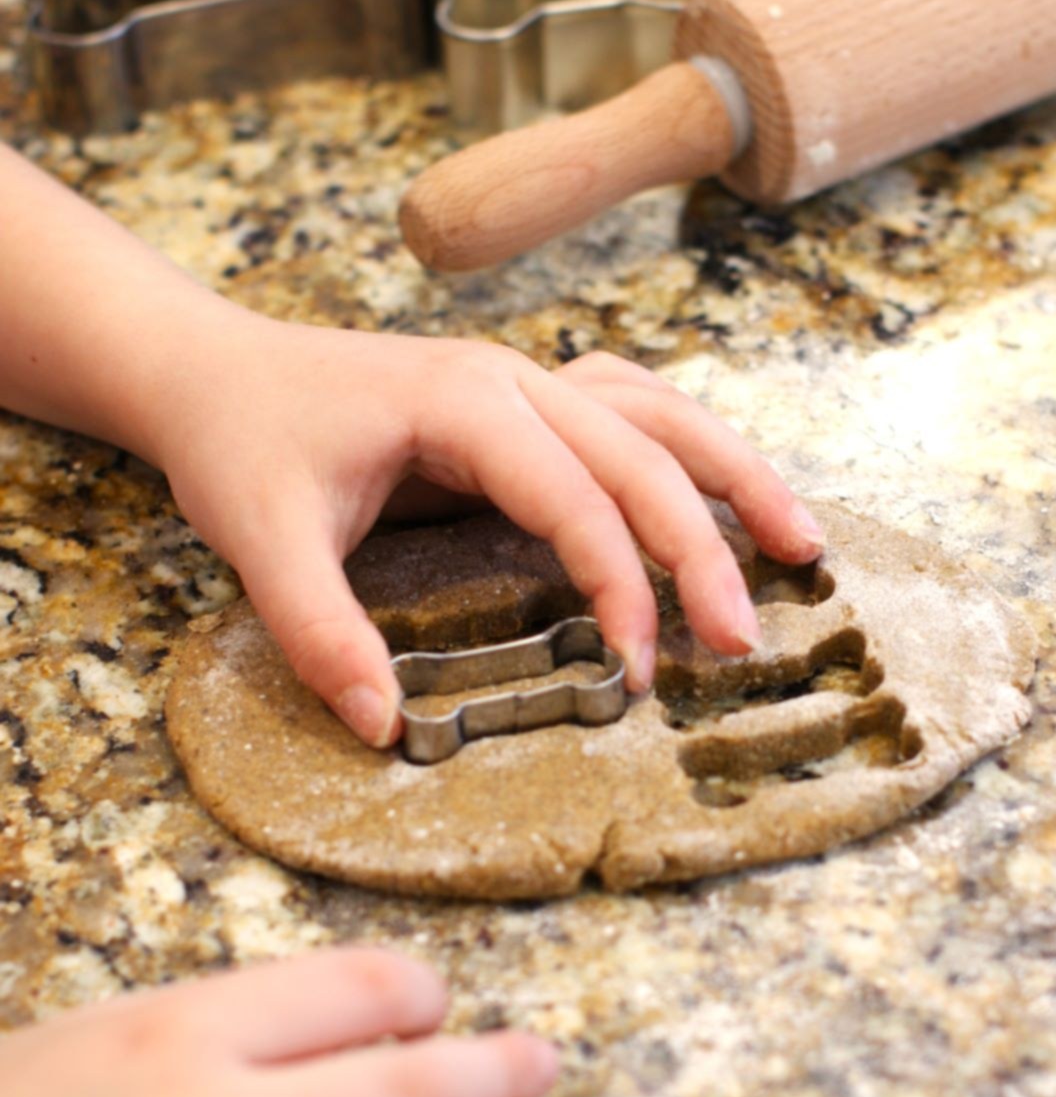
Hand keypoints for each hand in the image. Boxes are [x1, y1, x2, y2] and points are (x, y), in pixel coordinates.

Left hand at [155, 319, 822, 746]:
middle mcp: (514, 381)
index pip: (575, 497)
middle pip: (643, 455)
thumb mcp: (262, 541)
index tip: (639, 673)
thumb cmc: (241, 443)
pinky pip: (631, 412)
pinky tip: (723, 495)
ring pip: (660, 416)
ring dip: (732, 475)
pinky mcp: (523, 403)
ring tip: (801, 543)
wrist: (212, 369)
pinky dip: (689, 451)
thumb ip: (321, 631)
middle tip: (745, 640)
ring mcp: (526, 383)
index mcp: (464, 404)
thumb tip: (385, 726)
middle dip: (703, 547)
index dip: (620, 586)